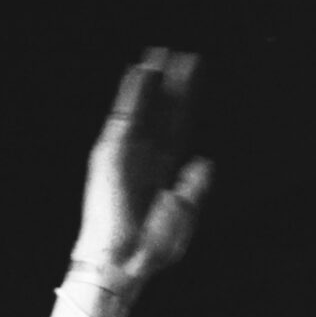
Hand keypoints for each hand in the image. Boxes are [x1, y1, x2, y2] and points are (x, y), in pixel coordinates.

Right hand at [70, 49, 212, 292]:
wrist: (123, 262)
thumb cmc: (150, 248)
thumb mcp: (184, 216)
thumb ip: (194, 187)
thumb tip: (205, 161)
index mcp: (162, 171)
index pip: (176, 126)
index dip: (186, 101)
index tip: (196, 77)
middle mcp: (144, 157)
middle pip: (162, 111)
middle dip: (173, 84)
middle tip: (185, 56)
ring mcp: (126, 152)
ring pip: (141, 107)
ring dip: (150, 81)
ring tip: (159, 54)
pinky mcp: (110, 152)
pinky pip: (123, 115)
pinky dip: (131, 93)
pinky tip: (140, 72)